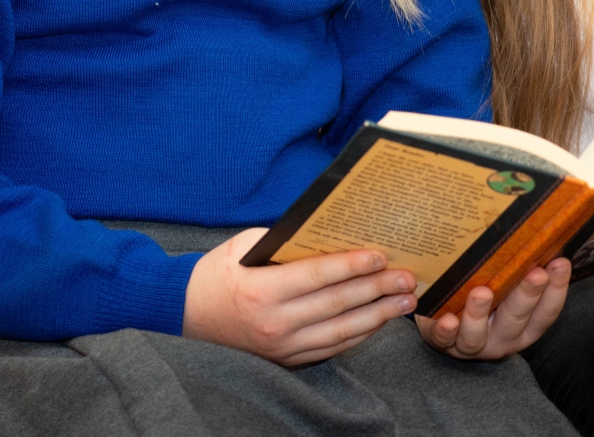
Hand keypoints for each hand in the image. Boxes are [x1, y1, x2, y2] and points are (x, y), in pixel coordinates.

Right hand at [182, 228, 416, 365]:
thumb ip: (285, 243)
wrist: (186, 317)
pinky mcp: (288, 360)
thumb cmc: (218, 274)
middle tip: (407, 278)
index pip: (316, 276)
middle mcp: (274, 323)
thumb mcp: (245, 247)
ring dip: (377, 316)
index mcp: (261, 290)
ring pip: (341, 332)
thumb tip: (332, 232)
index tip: (380, 255)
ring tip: (404, 302)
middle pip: (336, 305)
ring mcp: (282, 347)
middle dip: (376, 290)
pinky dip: (359, 334)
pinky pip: (332, 348)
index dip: (351, 266)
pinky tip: (379, 320)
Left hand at [415, 259, 570, 358]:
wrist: (444, 325)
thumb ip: (518, 270)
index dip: (556, 289)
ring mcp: (474, 344)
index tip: (561, 263)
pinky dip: (446, 331)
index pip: (546, 311)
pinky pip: (445, 340)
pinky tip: (447, 320)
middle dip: (527, 295)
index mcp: (524, 326)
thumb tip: (535, 229)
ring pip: (478, 334)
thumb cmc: (483, 298)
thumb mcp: (505, 289)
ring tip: (481, 293)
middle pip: (516, 319)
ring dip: (480, 313)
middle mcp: (503, 338)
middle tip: (536, 274)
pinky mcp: (445, 344)